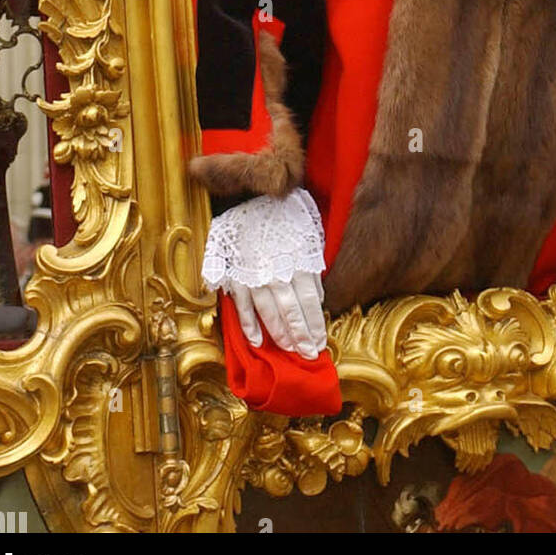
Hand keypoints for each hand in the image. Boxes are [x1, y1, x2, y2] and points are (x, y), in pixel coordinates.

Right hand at [200, 188, 328, 361]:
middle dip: (301, 337)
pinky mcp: (236, 276)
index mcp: (298, 263)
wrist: (252, 199)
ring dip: (280, 336)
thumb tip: (319, 297)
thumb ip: (313, 267)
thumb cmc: (285, 217)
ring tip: (289, 351)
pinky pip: (242, 307)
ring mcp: (255, 277)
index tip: (319, 343)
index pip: (311, 303)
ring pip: (270, 314)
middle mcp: (278, 274)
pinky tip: (257, 341)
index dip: (315, 326)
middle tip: (308, 355)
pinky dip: (249, 325)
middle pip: (292, 313)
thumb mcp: (308, 236)